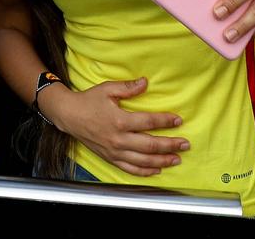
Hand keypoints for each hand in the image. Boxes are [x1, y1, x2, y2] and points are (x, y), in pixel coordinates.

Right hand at [42, 78, 187, 176]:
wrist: (69, 116)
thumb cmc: (89, 101)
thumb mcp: (107, 89)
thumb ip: (128, 87)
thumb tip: (146, 82)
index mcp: (119, 120)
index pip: (149, 122)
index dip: (166, 121)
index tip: (178, 120)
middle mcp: (118, 139)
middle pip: (150, 145)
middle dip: (170, 145)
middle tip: (185, 144)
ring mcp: (114, 151)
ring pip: (143, 160)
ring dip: (162, 161)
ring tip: (177, 159)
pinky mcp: (110, 159)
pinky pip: (130, 169)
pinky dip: (145, 171)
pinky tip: (156, 170)